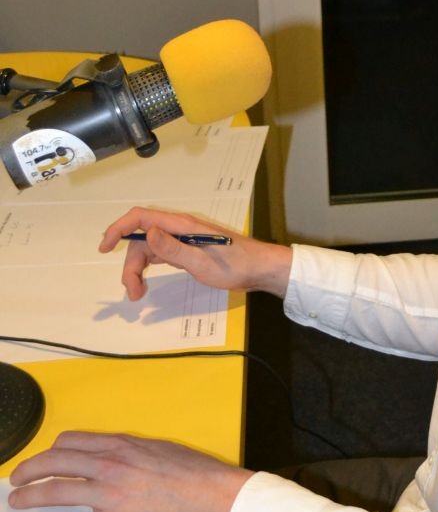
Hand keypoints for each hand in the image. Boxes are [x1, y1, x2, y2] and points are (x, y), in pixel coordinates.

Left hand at [8, 431, 252, 511]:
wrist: (215, 502)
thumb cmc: (197, 475)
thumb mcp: (162, 449)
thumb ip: (133, 453)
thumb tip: (117, 460)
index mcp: (124, 445)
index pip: (73, 441)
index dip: (52, 450)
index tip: (46, 459)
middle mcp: (111, 465)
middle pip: (56, 462)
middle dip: (30, 469)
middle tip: (17, 478)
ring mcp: (110, 496)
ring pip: (56, 492)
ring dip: (29, 496)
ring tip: (15, 502)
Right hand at [100, 207, 291, 300]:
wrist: (259, 269)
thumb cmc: (234, 265)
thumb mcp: (202, 261)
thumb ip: (174, 249)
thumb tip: (147, 233)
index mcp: (181, 225)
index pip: (141, 217)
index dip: (119, 228)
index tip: (104, 248)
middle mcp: (179, 228)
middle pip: (142, 239)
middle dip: (131, 264)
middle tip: (133, 292)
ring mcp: (183, 238)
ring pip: (149, 248)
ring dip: (138, 269)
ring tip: (138, 294)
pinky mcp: (187, 249)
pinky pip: (160, 254)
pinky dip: (149, 267)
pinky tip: (146, 282)